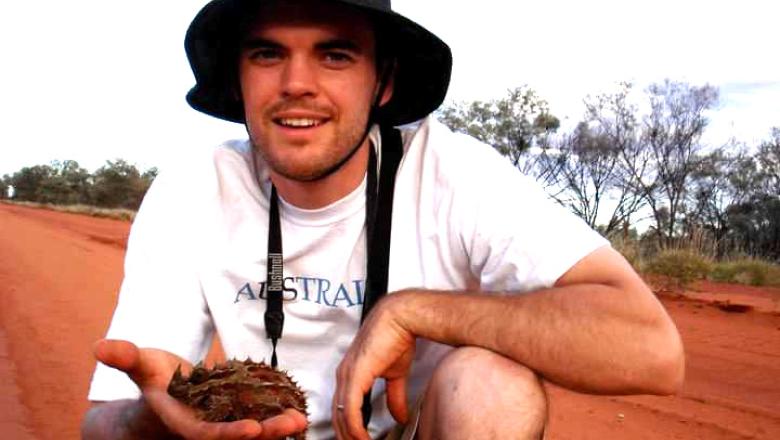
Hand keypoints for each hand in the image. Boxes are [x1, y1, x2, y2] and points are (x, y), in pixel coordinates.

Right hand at [94, 339, 307, 438]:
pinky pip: (260, 428)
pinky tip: (299, 412)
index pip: (208, 435)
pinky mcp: (236, 423)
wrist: (162, 406)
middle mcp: (206, 434)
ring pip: (253, 437)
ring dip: (278, 430)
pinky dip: (277, 424)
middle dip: (267, 433)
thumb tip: (98, 345)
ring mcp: (223, 431)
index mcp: (185, 425)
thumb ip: (125, 357)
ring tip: (301, 417)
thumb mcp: (141, 367)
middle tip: (293, 421)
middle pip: (238, 439)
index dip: (229, 433)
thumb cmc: (153, 384)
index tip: (253, 429)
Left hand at [332, 294, 415, 439]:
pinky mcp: (354, 375)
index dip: (348, 429)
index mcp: (349, 375)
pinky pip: (349, 408)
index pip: (342, 409)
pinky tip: (362, 439)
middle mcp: (343, 376)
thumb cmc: (396, 339)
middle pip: (337, 417)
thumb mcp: (396, 375)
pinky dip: (355, 427)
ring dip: (350, 436)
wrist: (400, 318)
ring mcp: (346, 375)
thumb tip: (400, 418)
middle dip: (346, 437)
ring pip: (341, 416)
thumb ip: (395, 398)